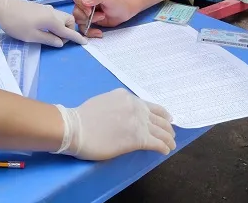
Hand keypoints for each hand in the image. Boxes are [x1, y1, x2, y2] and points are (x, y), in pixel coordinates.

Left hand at [0, 0, 87, 46]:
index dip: (77, 38)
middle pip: (68, 21)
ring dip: (62, 26)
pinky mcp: (40, 8)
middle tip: (59, 40)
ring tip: (52, 35)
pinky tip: (45, 28)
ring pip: (61, 17)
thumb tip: (61, 42)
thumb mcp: (32, 36)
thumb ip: (48, 40)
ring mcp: (46, 8)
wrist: (2, 6)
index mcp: (52, 21)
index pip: (69, 31)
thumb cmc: (16, 24)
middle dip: (69, 30)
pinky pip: (54, 15)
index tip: (85, 43)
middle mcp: (52, 13)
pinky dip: (55, 22)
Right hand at [55, 88, 175, 159]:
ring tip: (171, 144)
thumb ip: (119, 105)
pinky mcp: (138, 139)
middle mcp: (136, 107)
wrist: (76, 128)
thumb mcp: (105, 101)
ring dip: (169, 138)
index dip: (161, 114)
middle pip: (159, 118)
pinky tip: (165, 151)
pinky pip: (157, 143)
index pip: (150, 106)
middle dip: (167, 127)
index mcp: (127, 97)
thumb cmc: (83, 117)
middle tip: (171, 134)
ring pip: (162, 131)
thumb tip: (125, 115)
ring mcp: (138, 122)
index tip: (166, 119)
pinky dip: (164, 147)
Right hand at [68, 0, 135, 36]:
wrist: (124, 13)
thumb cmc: (118, 2)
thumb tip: (84, 1)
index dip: (79, 2)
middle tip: (100, 15)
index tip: (89, 9)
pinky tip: (99, 32)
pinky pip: (82, 28)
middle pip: (75, 8)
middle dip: (86, 15)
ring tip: (102, 17)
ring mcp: (85, 10)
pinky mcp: (87, 20)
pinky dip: (90, 32)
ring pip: (77, 19)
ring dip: (89, 22)